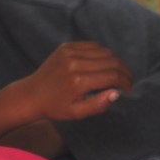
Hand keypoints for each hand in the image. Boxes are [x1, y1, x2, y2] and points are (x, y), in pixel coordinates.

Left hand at [19, 41, 133, 121]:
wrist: (31, 95)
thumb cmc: (54, 108)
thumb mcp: (76, 113)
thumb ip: (98, 105)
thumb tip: (117, 93)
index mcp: (78, 82)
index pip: (112, 77)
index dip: (125, 83)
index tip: (129, 90)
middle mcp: (74, 64)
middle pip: (111, 61)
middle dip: (124, 72)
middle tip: (128, 81)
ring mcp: (69, 52)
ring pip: (104, 52)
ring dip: (115, 62)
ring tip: (118, 74)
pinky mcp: (66, 47)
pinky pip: (92, 46)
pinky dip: (102, 54)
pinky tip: (104, 64)